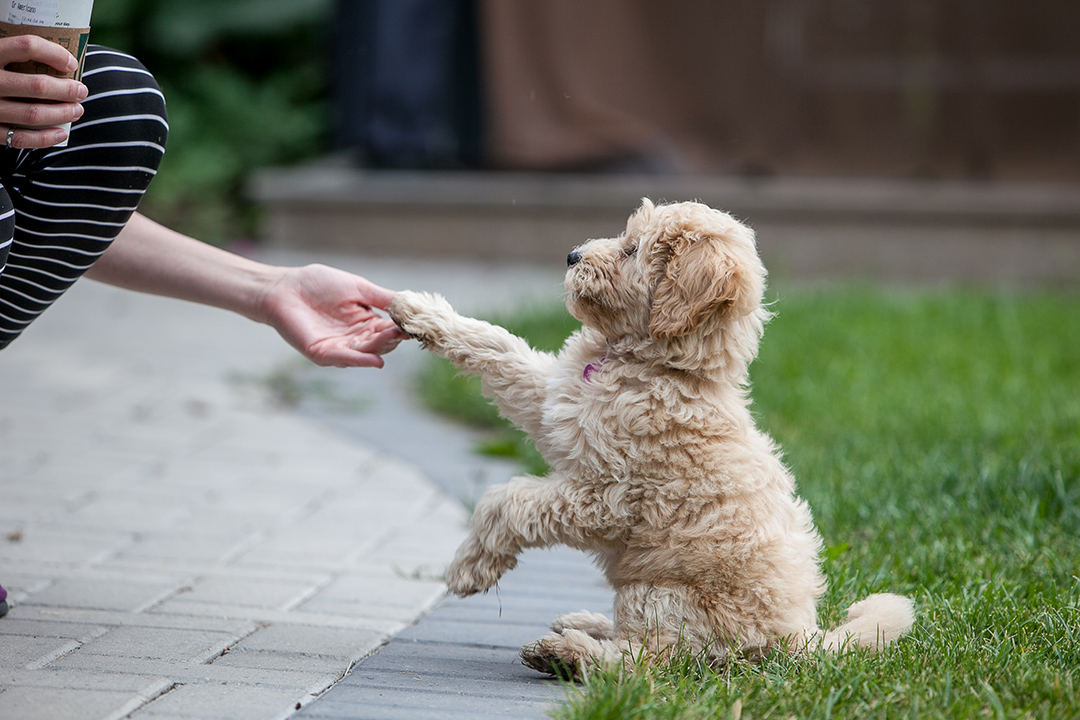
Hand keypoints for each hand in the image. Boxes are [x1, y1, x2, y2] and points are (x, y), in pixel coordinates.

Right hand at [0, 35, 86, 148]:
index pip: (27, 46)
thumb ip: (17, 57)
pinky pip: (22, 138)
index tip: (72, 63)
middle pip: (36, 86)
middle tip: (81, 91)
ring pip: (33, 113)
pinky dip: (46, 138)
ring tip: (76, 110)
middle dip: (66, 90)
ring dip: (61, 114)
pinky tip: (61, 133)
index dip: (54, 53)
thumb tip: (64, 63)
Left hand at [259, 264, 410, 367]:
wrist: (284, 287)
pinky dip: (360, 360)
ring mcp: (340, 348)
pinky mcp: (323, 354)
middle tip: (405, 330)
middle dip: (393, 338)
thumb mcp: (358, 288)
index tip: (418, 324)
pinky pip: (344, 358)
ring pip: (366, 353)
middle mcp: (355, 338)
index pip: (390, 330)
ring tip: (393, 338)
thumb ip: (382, 298)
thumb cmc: (318, 284)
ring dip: (380, 347)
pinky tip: (375, 360)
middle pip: (381, 344)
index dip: (403, 327)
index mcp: (365, 323)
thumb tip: (411, 305)